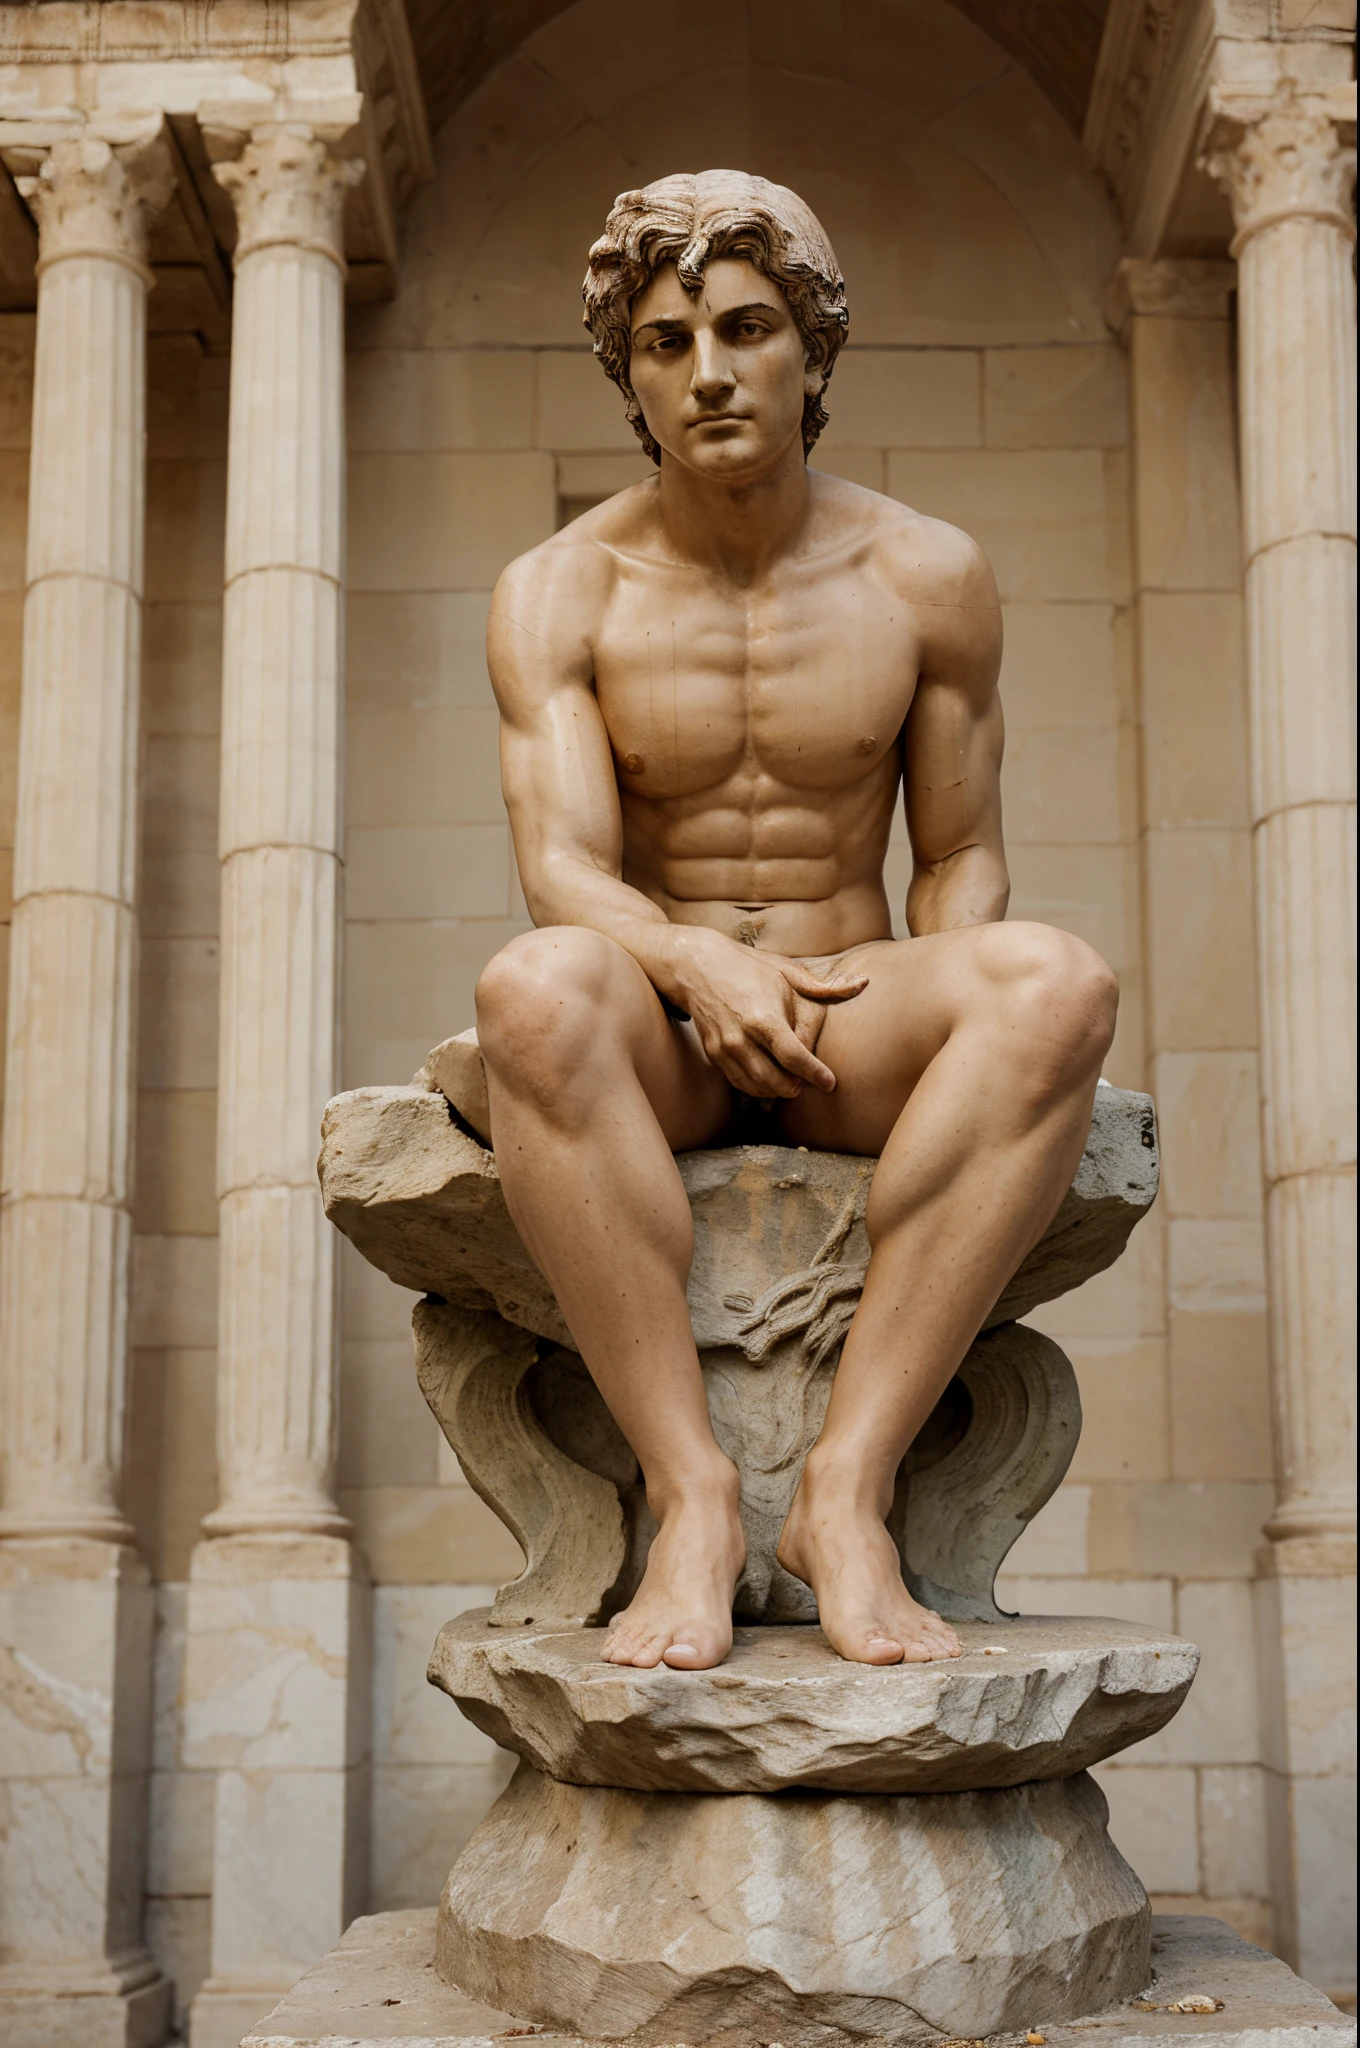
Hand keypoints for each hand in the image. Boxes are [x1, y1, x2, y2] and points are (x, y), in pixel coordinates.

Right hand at [653, 928, 867, 1097]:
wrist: (697, 966)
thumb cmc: (747, 967)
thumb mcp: (787, 972)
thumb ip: (824, 986)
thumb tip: (862, 983)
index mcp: (763, 1017)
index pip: (794, 1057)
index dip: (815, 1074)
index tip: (830, 1083)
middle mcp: (741, 1038)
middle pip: (775, 1081)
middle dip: (797, 1087)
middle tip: (810, 1081)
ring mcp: (724, 1048)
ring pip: (756, 1086)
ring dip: (778, 1090)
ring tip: (792, 1082)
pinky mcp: (713, 1054)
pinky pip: (739, 1082)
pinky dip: (758, 1087)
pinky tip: (770, 1079)